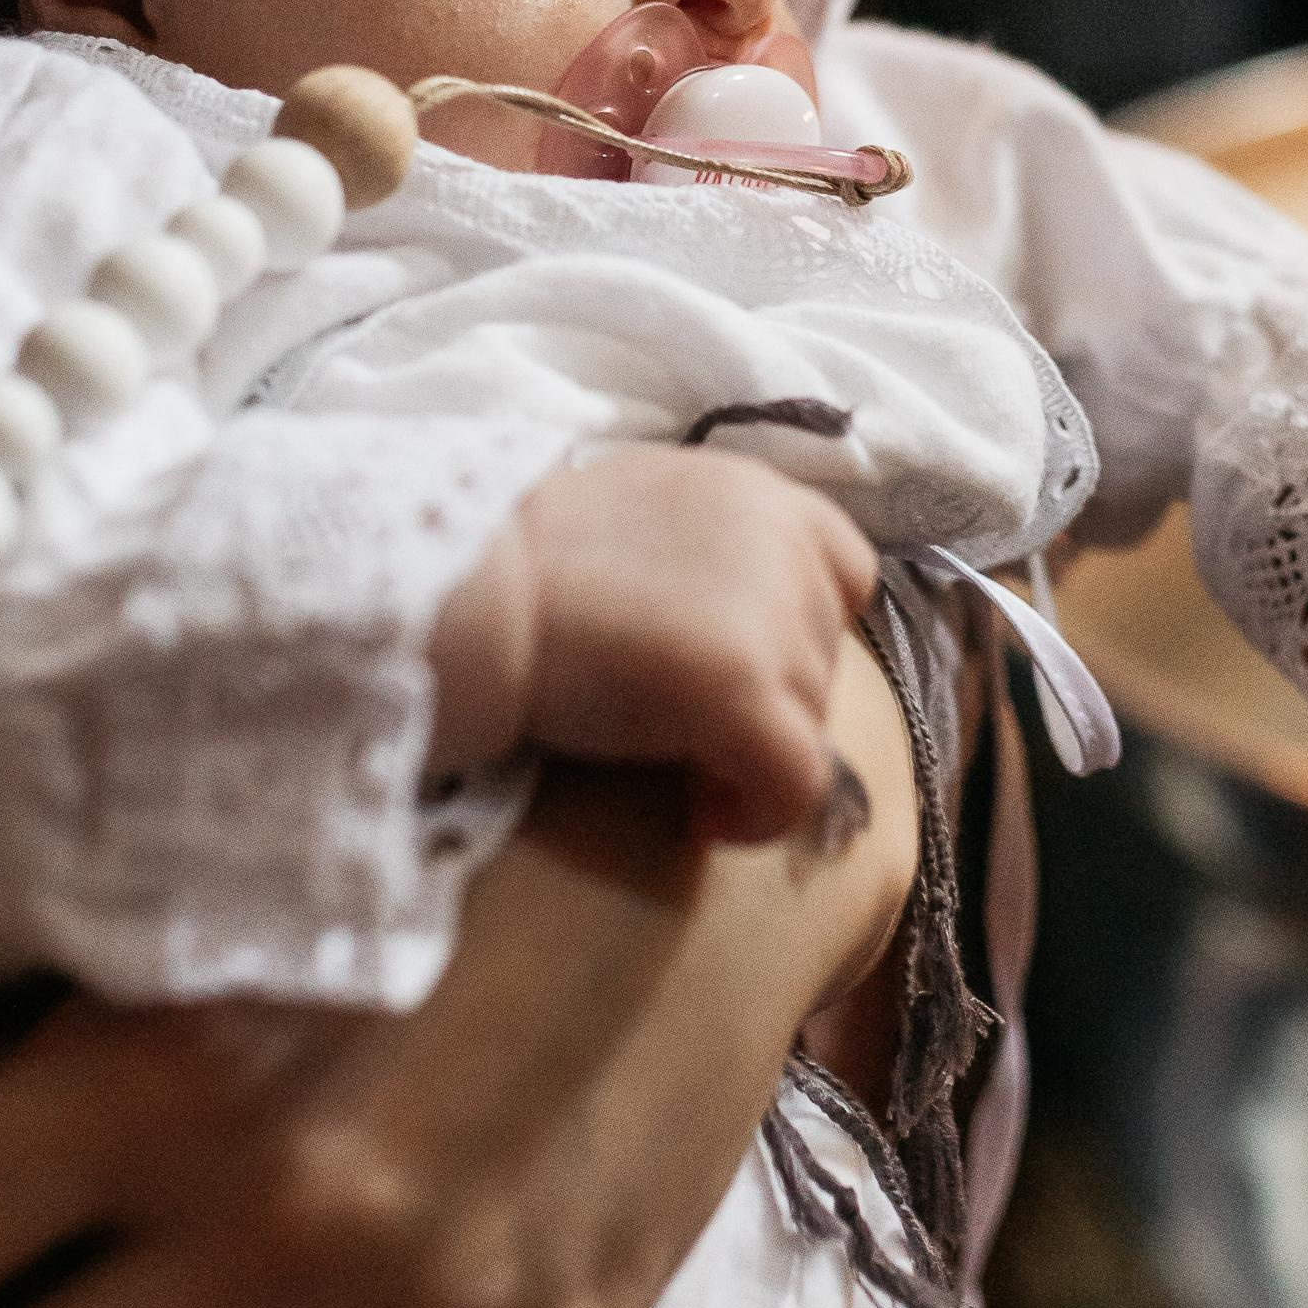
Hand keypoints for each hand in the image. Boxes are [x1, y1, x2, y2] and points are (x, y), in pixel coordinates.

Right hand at [430, 449, 880, 843]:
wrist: (463, 593)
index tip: (737, 668)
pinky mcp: (742, 689)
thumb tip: (732, 617)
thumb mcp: (640, 513)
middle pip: (822, 655)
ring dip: (754, 754)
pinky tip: (701, 817)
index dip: (801, 632)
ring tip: (676, 768)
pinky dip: (762, 814)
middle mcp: (781, 539)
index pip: (844, 571)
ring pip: (812, 721)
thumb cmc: (521, 563)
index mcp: (756, 490)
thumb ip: (709, 546)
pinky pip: (797, 781)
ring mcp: (768, 614)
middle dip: (767, 701)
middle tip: (683, 729)